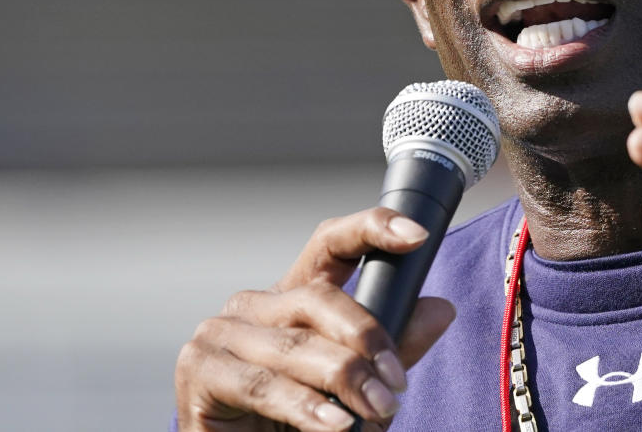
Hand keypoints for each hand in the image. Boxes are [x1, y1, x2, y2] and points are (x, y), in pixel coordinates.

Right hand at [175, 208, 455, 431]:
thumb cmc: (296, 427)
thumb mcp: (356, 387)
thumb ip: (394, 349)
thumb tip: (441, 309)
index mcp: (293, 297)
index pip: (331, 244)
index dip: (371, 229)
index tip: (416, 235)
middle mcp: (254, 305)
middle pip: (319, 297)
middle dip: (367, 338)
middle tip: (397, 384)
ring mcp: (220, 332)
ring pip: (296, 345)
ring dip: (345, 379)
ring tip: (378, 408)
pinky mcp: (200, 370)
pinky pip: (263, 384)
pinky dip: (306, 406)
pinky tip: (336, 425)